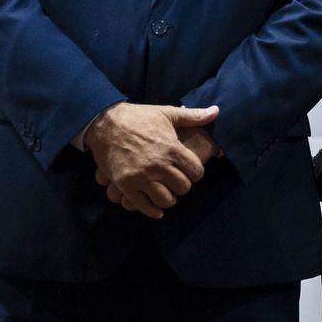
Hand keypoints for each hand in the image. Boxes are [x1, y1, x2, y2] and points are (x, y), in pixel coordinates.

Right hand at [88, 103, 217, 218]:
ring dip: (168, 198)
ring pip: (165, 200)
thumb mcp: (167, 113)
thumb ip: (193, 116)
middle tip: (177, 182)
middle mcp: (159, 165)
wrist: (105, 122)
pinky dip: (152, 210)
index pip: (196, 172)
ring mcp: (141, 177)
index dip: (196, 173)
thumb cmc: (139, 117)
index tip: (190, 171)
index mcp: (172, 149)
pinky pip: (143, 205)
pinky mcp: (125, 184)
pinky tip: (156, 210)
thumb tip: (216, 111)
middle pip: (183, 188)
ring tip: (166, 193)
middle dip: (182, 186)